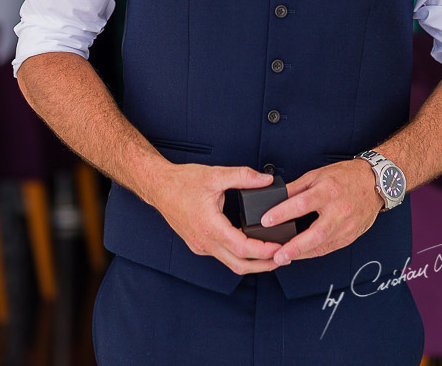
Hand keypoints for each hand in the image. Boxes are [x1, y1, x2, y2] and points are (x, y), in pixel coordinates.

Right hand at [149, 162, 284, 274]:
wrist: (157, 186)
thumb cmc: (181, 182)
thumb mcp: (214, 175)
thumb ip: (242, 177)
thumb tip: (266, 179)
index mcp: (209, 227)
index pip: (243, 249)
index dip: (265, 251)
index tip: (281, 247)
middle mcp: (204, 242)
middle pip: (240, 265)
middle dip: (265, 265)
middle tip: (284, 258)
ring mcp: (200, 246)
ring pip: (231, 264)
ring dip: (253, 263)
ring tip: (271, 254)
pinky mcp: (198, 245)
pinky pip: (222, 257)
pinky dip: (239, 256)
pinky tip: (249, 246)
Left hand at [259, 159, 381, 266]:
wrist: (374, 182)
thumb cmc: (345, 177)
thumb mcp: (316, 175)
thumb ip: (296, 188)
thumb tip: (275, 198)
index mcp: (328, 191)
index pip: (302, 204)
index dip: (282, 213)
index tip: (266, 221)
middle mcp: (340, 210)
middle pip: (316, 233)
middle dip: (295, 247)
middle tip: (277, 255)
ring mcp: (348, 226)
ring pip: (324, 245)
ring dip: (302, 253)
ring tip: (284, 257)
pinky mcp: (352, 236)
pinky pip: (331, 248)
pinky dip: (314, 252)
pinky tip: (301, 254)